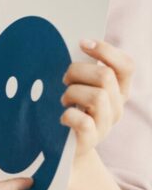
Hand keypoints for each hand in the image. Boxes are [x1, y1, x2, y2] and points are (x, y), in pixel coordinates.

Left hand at [61, 39, 133, 156]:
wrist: (66, 146)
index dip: (106, 50)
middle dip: (78, 71)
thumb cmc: (72, 106)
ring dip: (73, 93)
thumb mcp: (82, 85)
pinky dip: (69, 115)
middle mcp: (117, 106)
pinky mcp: (91, 139)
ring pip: (97, 96)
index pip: (126, 65)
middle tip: (65, 80)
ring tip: (64, 100)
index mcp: (118, 90)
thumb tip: (78, 43)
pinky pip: (84, 122)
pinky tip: (63, 117)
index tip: (82, 43)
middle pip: (105, 76)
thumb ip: (85, 68)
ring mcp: (106, 124)